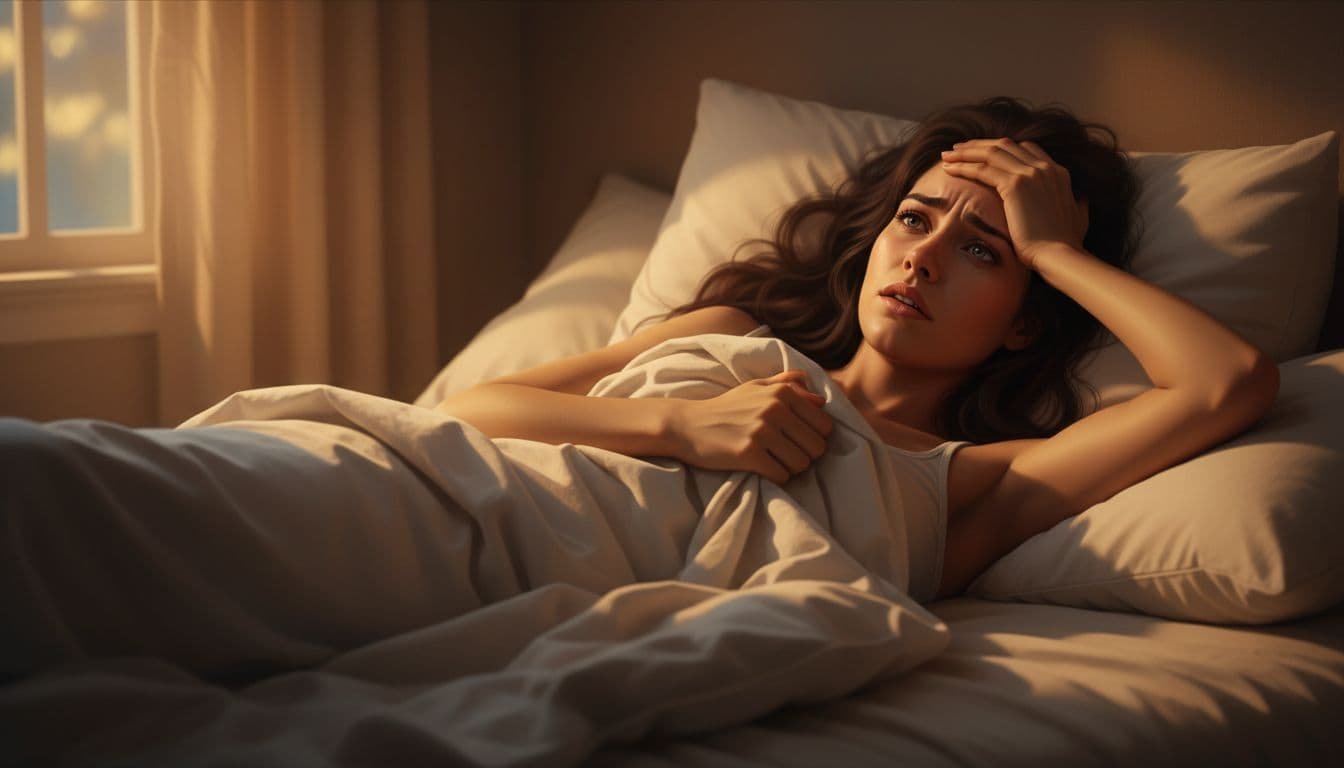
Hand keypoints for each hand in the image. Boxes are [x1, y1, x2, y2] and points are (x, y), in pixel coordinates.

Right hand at [667, 370, 833, 485]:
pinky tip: (762, 468)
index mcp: (782, 393)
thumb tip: (821, 399)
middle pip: (817, 448)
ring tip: (774, 461)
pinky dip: (776, 477)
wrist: (687, 425)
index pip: (825, 426)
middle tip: (785, 455)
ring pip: (802, 464)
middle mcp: (775, 409)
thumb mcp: (755, 387)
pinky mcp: (749, 454)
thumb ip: (789, 386)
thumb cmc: (724, 408)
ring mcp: (762, 431)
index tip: (797, 441)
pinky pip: (782, 476)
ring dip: (790, 468)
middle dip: (804, 455)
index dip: (814, 438)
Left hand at [938, 138, 1088, 268]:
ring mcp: (1030, 174)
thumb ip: (1077, 204)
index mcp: (1058, 172)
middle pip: (1005, 145)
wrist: (1059, 255)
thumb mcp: (1078, 217)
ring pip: (991, 153)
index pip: (1025, 148)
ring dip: (966, 152)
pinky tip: (949, 169)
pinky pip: (982, 169)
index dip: (1001, 148)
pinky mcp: (1015, 186)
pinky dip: (963, 166)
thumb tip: (1079, 200)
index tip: (982, 154)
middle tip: (958, 149)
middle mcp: (1044, 167)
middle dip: (979, 145)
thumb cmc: (1066, 244)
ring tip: (946, 155)